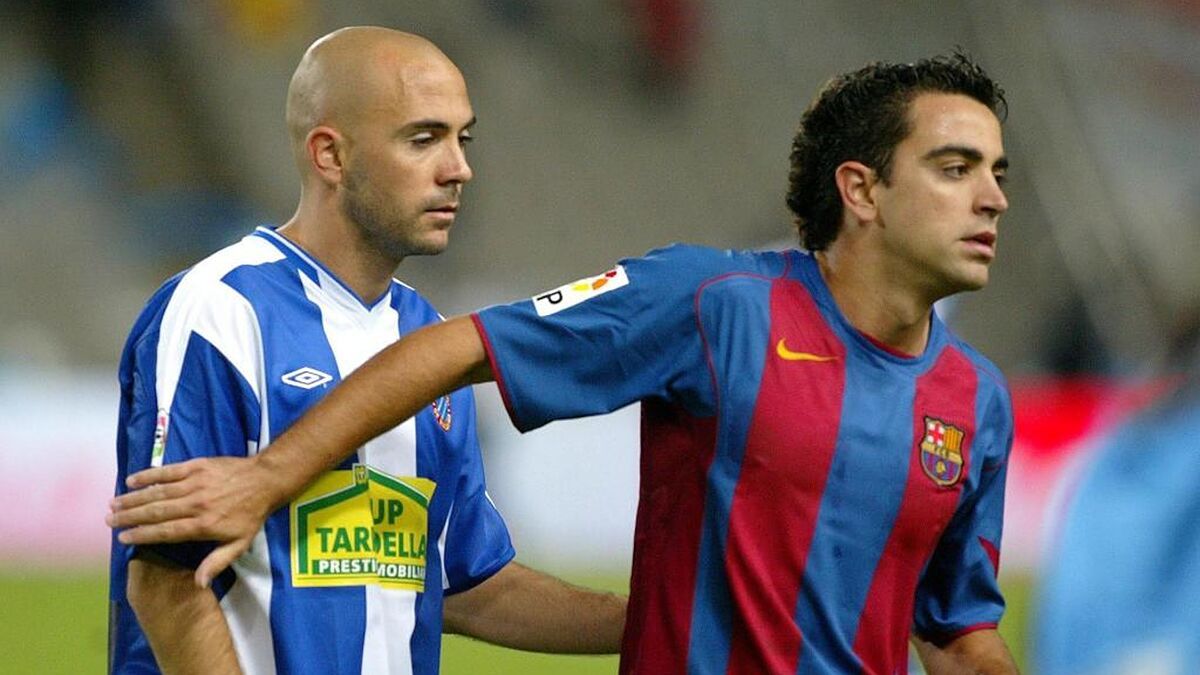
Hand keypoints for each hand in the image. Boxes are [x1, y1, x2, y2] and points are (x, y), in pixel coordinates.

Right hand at [107, 456, 273, 588]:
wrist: (265, 480)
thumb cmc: (251, 515)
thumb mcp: (239, 544)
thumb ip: (217, 563)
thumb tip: (198, 584)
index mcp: (203, 525)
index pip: (165, 532)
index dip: (142, 535)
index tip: (122, 538)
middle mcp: (196, 504)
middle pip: (156, 511)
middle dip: (130, 517)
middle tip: (108, 521)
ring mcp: (195, 483)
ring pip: (158, 492)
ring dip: (133, 498)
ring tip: (113, 504)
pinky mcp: (197, 466)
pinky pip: (168, 471)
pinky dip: (148, 475)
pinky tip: (131, 480)